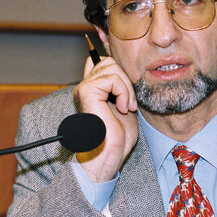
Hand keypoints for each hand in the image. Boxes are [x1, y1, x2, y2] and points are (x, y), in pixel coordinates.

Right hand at [73, 56, 137, 182]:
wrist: (108, 155)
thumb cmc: (118, 138)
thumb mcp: (126, 106)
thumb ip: (123, 89)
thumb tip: (131, 72)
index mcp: (93, 89)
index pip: (102, 61)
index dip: (119, 71)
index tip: (129, 95)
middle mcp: (86, 86)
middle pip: (109, 61)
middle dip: (126, 79)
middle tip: (130, 103)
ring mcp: (85, 88)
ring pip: (112, 67)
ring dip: (126, 87)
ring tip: (127, 107)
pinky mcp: (87, 92)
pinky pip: (112, 79)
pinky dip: (123, 93)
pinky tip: (123, 109)